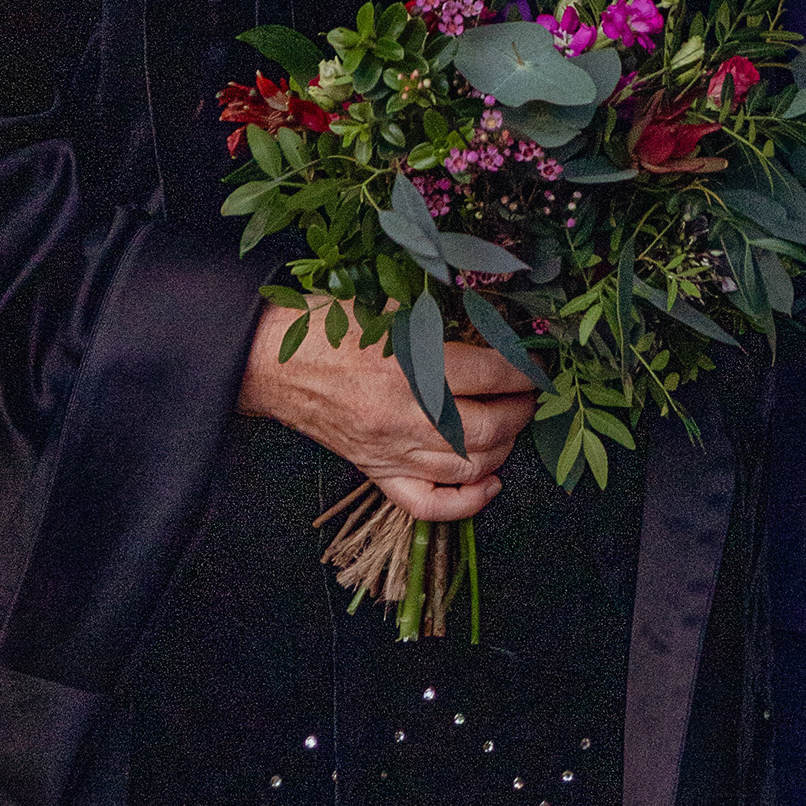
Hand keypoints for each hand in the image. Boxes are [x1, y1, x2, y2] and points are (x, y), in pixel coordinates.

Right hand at [238, 302, 535, 521]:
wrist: (271, 360)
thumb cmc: (329, 323)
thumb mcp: (389, 301)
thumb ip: (442, 315)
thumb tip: (497, 325)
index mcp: (407, 364)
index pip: (490, 373)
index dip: (523, 368)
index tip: (534, 362)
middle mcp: (402, 415)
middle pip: (488, 427)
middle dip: (521, 410)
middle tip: (530, 393)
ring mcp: (389, 451)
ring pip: (467, 467)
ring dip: (504, 448)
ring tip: (512, 424)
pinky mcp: (375, 472)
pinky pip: (427, 504)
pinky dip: (466, 502)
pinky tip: (488, 483)